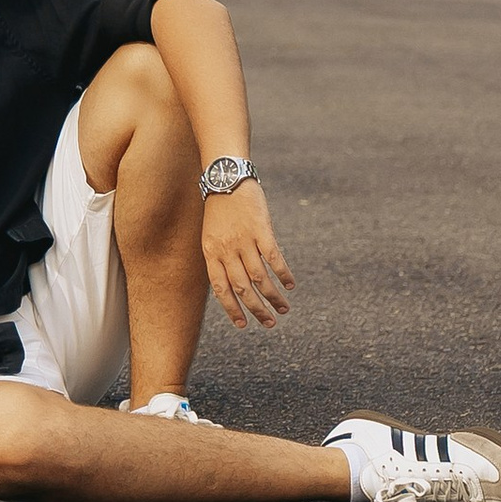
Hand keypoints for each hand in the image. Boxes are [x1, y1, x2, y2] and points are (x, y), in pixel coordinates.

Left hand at [202, 181, 294, 329]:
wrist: (226, 176)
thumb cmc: (219, 207)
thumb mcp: (210, 234)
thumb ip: (219, 258)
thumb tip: (231, 286)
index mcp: (211, 252)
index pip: (221, 289)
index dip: (232, 309)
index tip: (243, 325)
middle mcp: (227, 249)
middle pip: (243, 288)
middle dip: (257, 310)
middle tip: (270, 323)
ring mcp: (244, 240)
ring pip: (260, 278)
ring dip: (273, 297)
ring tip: (284, 309)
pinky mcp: (261, 230)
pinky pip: (273, 259)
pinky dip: (283, 274)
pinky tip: (290, 285)